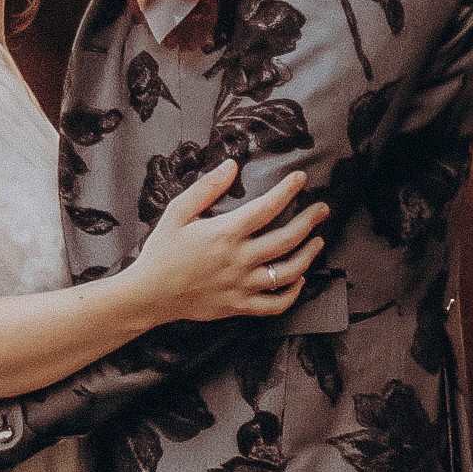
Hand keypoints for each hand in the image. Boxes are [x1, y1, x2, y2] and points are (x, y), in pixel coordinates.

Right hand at [129, 159, 327, 322]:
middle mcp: (239, 260)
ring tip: (318, 241)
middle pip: (287, 239)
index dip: (288, 191)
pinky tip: (300, 279)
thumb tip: (232, 165)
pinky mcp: (240, 306)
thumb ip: (207, 187)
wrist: (149, 294)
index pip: (267, 208)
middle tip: (322, 209)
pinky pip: (276, 304)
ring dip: (309, 255)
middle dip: (310, 221)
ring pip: (289, 272)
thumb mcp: (177, 212)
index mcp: (225, 234)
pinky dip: (293, 293)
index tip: (301, 178)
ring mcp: (242, 286)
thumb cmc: (162, 250)